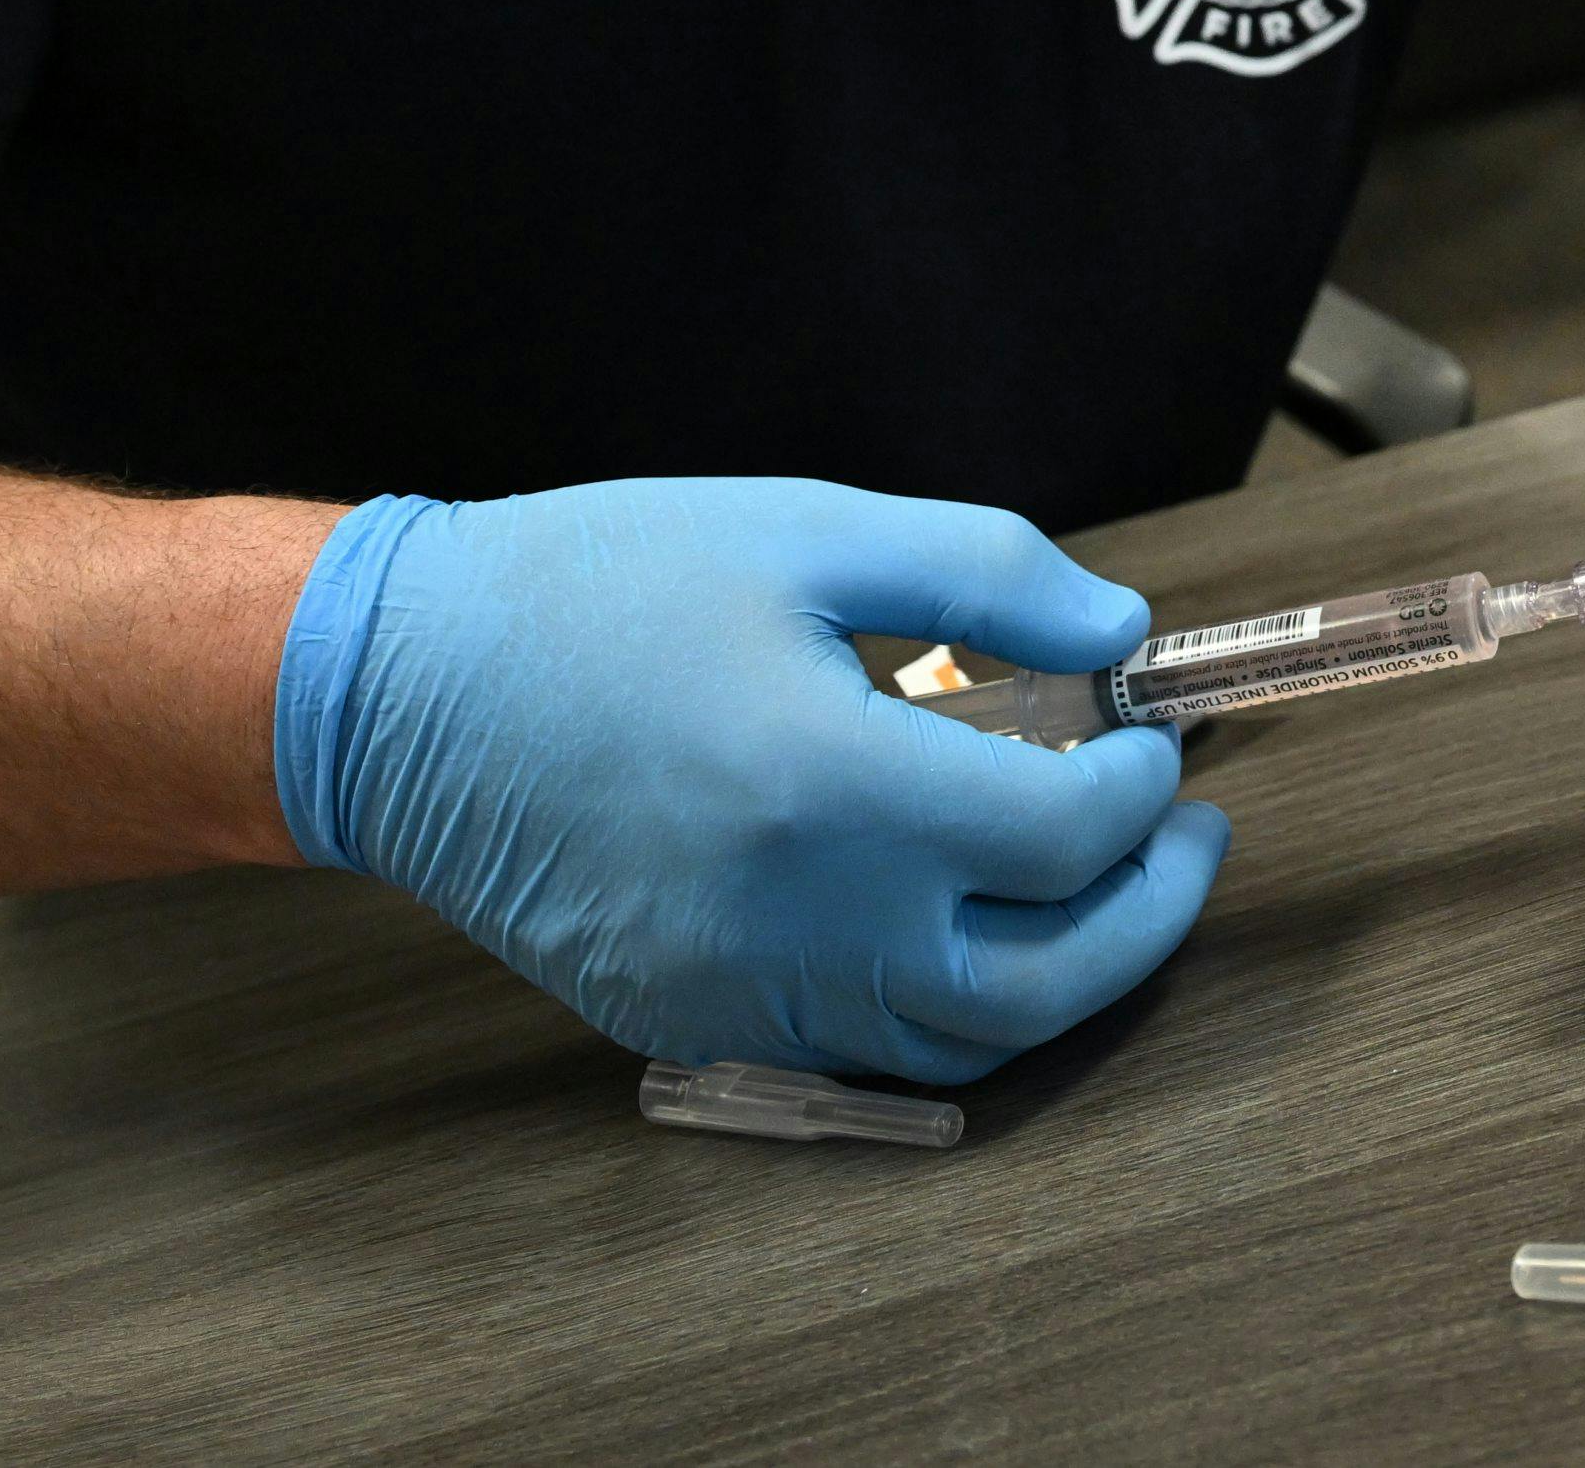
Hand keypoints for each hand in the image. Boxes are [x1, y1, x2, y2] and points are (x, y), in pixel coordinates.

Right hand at [275, 480, 1223, 1080]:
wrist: (400, 692)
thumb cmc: (596, 592)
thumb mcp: (811, 531)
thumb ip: (989, 573)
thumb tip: (1120, 632)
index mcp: (833, 782)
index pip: (1061, 836)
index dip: (1142, 791)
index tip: (1153, 736)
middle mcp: (796, 917)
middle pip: (1043, 981)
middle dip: (1149, 915)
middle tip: (1184, 843)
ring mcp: (738, 989)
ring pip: (961, 1043)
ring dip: (1065, 978)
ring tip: (1105, 892)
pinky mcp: (690, 1020)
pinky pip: (863, 1053)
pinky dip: (950, 1010)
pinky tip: (970, 925)